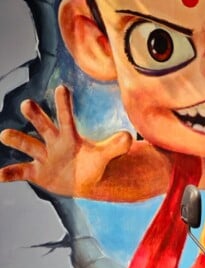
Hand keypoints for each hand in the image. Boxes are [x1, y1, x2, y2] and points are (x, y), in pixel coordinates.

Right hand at [0, 85, 132, 196]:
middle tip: (27, 104)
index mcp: (69, 136)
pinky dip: (9, 174)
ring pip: (27, 144)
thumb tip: (129, 137)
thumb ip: (115, 146)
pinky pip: (20, 171)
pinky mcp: (35, 172)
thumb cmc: (92, 163)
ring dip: (16, 139)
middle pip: (43, 125)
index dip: (65, 104)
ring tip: (4, 134)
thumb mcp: (104, 156)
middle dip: (35, 115)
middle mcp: (52, 141)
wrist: (81, 180)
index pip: (67, 117)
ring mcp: (42, 156)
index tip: (63, 87)